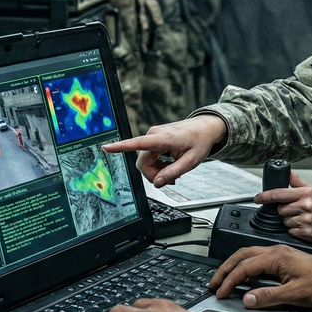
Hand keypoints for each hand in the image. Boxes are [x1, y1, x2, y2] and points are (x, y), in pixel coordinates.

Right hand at [101, 115, 226, 186]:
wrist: (205, 128)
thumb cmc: (199, 141)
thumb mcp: (190, 162)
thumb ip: (173, 173)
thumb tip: (157, 183)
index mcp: (163, 138)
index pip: (137, 143)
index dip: (120, 147)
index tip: (106, 147)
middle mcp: (154, 135)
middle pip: (143, 162)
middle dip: (154, 174)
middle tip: (171, 180)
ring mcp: (153, 136)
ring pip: (146, 161)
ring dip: (157, 170)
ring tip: (173, 172)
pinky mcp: (154, 139)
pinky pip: (150, 156)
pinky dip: (158, 164)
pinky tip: (170, 165)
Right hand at [210, 245, 311, 308]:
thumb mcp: (293, 295)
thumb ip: (267, 297)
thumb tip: (246, 299)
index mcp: (277, 257)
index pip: (244, 267)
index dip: (229, 280)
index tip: (220, 292)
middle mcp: (277, 252)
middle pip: (242, 256)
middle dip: (225, 269)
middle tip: (214, 283)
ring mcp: (280, 255)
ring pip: (250, 256)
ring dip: (235, 268)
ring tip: (224, 281)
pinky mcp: (284, 260)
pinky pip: (259, 261)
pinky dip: (247, 269)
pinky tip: (246, 281)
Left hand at [255, 172, 311, 246]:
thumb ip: (299, 182)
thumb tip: (287, 172)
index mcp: (308, 193)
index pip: (280, 193)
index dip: (265, 196)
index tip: (257, 197)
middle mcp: (306, 206)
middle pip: (281, 209)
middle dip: (286, 210)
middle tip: (298, 211)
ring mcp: (305, 220)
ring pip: (285, 221)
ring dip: (291, 221)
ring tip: (305, 219)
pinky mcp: (306, 233)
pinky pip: (291, 231)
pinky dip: (296, 230)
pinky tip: (307, 227)